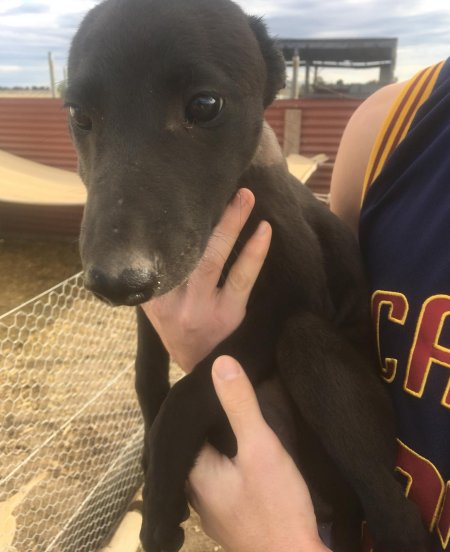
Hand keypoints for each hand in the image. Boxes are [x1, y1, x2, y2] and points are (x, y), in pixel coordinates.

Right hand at [141, 189, 271, 372]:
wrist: (200, 372)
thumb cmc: (178, 329)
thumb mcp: (156, 307)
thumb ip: (158, 278)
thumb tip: (163, 232)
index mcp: (152, 296)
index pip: (160, 253)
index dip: (170, 222)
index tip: (180, 194)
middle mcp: (173, 302)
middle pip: (188, 250)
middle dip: (208, 216)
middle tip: (225, 186)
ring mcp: (203, 308)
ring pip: (215, 259)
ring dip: (231, 224)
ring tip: (245, 197)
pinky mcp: (230, 315)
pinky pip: (242, 279)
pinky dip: (253, 253)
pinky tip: (263, 231)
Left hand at [187, 356, 330, 551]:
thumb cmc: (276, 506)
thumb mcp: (261, 447)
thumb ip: (240, 405)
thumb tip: (221, 362)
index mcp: (195, 473)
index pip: (187, 430)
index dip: (199, 407)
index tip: (206, 385)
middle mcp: (195, 495)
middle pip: (196, 450)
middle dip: (207, 428)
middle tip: (222, 400)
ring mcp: (213, 514)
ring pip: (208, 469)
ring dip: (217, 450)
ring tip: (233, 425)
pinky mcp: (231, 523)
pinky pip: (221, 486)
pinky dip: (227, 469)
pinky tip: (243, 462)